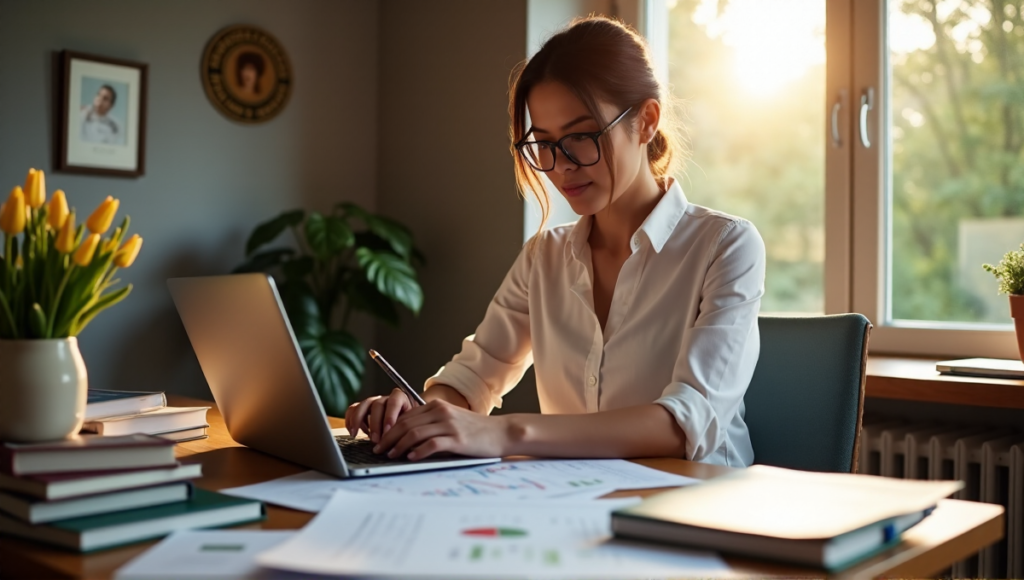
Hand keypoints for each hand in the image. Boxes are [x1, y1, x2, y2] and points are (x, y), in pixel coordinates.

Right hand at [344, 388, 411, 442]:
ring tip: (355, 434)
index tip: (388, 432)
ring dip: (358, 420)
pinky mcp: (362, 408)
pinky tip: (353, 432)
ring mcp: (373, 402)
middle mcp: (385, 398)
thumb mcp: (411, 425)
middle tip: (376, 441)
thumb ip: (406, 429)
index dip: (390, 417)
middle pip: (377, 405)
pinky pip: (352, 409)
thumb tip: (401, 441)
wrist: (405, 421)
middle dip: (375, 424)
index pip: (394, 402)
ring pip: (363, 405)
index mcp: (400, 399)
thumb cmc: (409, 425)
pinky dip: (350, 419)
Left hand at [374, 400, 508, 459]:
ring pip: (414, 433)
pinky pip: (432, 444)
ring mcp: (449, 425)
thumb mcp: (452, 420)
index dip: (389, 429)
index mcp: (438, 406)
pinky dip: (418, 451)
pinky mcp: (457, 439)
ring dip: (398, 446)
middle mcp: (441, 412)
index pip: (406, 416)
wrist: (502, 432)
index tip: (380, 441)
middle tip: (379, 450)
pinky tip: (411, 458)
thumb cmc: (477, 430)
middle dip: (388, 438)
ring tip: (391, 455)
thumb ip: (432, 424)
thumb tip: (408, 438)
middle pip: (406, 424)